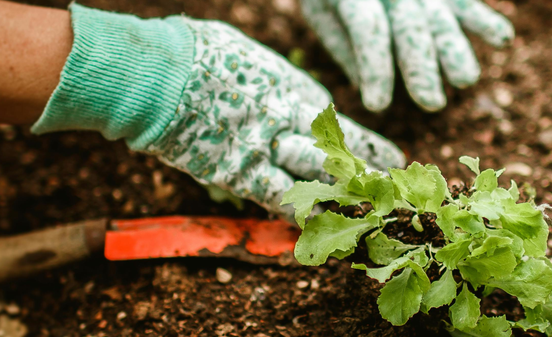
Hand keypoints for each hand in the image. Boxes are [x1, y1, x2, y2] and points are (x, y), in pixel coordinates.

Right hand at [32, 4, 405, 216]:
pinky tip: (317, 229)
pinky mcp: (240, 172)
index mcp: (290, 86)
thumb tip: (264, 81)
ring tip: (368, 213)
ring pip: (319, 178)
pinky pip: (279, 198)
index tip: (383, 154)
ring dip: (344, 197)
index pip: (333, 121)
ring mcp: (267, 147)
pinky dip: (298, 215)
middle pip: (338, 151)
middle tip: (391, 188)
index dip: (358, 141)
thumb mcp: (242, 54)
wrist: (160, 72)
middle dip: (367, 171)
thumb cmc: (194, 52)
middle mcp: (289, 117)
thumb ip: (262, 76)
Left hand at [301, 0, 513, 111]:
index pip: (368, 28)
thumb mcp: (322, 15)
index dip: (374, 66)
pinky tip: (503, 38)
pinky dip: (484, 19)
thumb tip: (366, 86)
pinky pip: (465, 4)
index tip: (376, 106)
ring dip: (455, 49)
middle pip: (409, 25)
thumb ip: (344, 47)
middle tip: (430, 104)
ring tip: (465, 81)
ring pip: (440, 17)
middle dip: (421, 65)